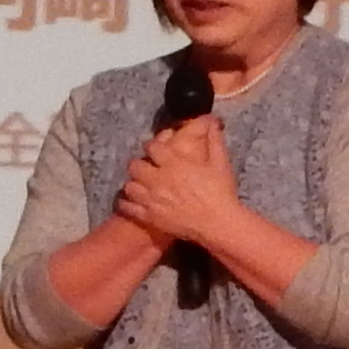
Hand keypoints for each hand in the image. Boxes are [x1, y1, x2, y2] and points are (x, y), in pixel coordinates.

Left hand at [110, 115, 245, 249]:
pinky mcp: (149, 217)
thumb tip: (213, 123)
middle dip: (139, 165)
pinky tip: (132, 203)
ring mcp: (151, 199)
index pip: (151, 147)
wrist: (218, 224)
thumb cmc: (220, 193)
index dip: (151, 147)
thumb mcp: (220, 163)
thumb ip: (214, 141)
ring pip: (129, 186)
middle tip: (145, 169)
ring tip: (140, 186)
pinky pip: (128, 207)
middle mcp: (158, 179)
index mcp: (174, 163)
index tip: (155, 150)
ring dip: (134, 184)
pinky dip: (127, 204)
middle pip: (134, 165)